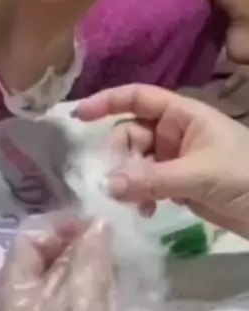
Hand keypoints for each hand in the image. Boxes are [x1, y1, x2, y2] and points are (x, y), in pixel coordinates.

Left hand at [0, 219, 115, 310]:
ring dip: (83, 282)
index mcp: (9, 294)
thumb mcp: (82, 303)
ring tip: (117, 282)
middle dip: (77, 252)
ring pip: (53, 296)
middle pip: (41, 267)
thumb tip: (95, 223)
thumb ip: (88, 258)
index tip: (101, 227)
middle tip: (114, 254)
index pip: (29, 238)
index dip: (64, 225)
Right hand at [75, 83, 248, 237]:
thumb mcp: (198, 175)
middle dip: (119, 155)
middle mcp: (176, 132)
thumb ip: (151, 179)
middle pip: (130, 134)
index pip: (138, 98)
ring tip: (133, 202)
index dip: (107, 101)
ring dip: (127, 180)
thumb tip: (106, 185)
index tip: (78, 116)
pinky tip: (146, 212)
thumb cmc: (246, 177)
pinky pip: (145, 184)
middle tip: (115, 181)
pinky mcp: (178, 185)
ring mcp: (175, 159)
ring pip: (135, 162)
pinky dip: (139, 196)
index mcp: (183, 114)